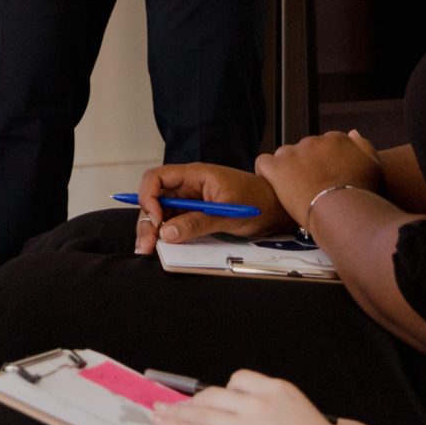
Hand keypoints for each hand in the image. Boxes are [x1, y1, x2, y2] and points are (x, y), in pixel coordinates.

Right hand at [130, 162, 290, 251]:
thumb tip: (167, 232)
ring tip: (149, 249)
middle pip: (154, 199)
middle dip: (146, 221)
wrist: (279, 209)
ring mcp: (190, 202)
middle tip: (146, 244)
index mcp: (194, 175)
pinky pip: (174, 223)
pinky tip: (162, 246)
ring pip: (161, 214)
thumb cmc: (259, 201)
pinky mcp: (195, 216)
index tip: (155, 220)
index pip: (156, 178)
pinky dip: (166, 235)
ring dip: (152, 231)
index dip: (149, 197)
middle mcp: (188, 187)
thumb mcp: (228, 213)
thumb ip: (197, 222)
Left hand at [151, 373, 423, 424]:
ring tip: (160, 412)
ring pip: (203, 412)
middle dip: (196, 402)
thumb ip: (277, 413)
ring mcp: (247, 422)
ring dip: (177, 412)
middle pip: (216, 394)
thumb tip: (254, 421)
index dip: (223, 391)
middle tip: (178, 405)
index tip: (212, 397)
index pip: (240, 379)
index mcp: (279, 389)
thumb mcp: (304, 418)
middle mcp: (259, 400)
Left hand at [254, 129, 382, 230]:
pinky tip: (275, 187)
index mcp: (336, 139)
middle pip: (304, 150)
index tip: (327, 177)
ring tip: (295, 191)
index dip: (324, 162)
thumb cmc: (362, 194)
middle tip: (312, 187)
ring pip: (284, 156)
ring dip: (287, 169)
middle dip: (306, 165)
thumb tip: (352, 132)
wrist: (343, 212)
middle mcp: (313, 141)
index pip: (326, 144)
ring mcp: (292, 152)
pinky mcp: (275, 166)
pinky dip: (267, 173)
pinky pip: (264, 164)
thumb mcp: (374, 167)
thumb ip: (364, 147)